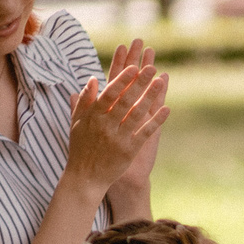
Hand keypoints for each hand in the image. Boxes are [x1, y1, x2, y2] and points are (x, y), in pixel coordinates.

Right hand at [64, 55, 168, 197]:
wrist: (85, 177)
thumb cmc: (81, 147)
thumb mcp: (77, 122)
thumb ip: (84, 101)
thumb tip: (93, 79)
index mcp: (93, 116)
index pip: (109, 93)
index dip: (122, 79)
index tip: (133, 66)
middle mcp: (106, 125)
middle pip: (125, 100)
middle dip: (139, 82)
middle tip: (151, 67)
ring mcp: (119, 138)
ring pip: (137, 114)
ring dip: (150, 96)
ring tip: (161, 81)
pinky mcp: (129, 151)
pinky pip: (145, 133)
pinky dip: (156, 121)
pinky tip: (167, 109)